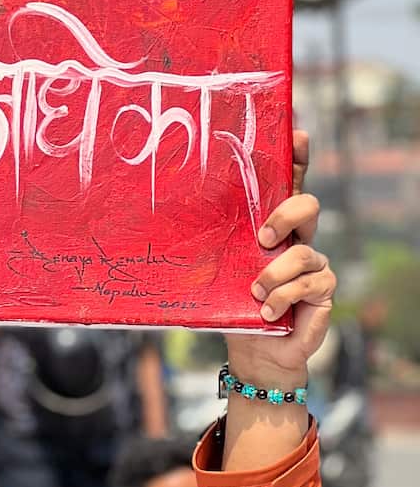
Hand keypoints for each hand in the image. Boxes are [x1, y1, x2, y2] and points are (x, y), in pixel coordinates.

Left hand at [226, 131, 334, 384]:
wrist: (256, 350)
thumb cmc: (235, 302)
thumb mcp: (219, 267)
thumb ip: (212, 241)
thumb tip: (163, 213)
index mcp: (273, 224)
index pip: (291, 183)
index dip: (297, 157)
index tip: (297, 136)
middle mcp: (298, 238)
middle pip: (308, 205)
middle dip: (286, 215)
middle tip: (262, 237)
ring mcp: (314, 263)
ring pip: (305, 251)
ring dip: (275, 272)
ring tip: (255, 290)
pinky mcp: (323, 290)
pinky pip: (309, 284)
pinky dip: (283, 296)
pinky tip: (267, 310)